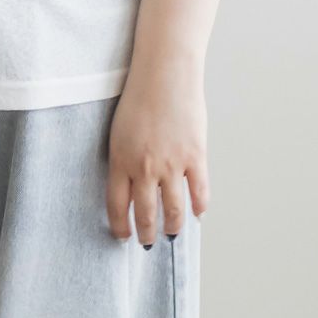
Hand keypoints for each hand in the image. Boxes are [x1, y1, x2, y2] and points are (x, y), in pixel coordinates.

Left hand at [105, 55, 208, 246]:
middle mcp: (145, 168)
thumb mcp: (119, 131)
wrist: (164, 74)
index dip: (120, 226)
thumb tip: (132, 185)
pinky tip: (198, 214)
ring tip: (171, 233)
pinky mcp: (195, 156)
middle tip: (148, 243)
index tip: (123, 236)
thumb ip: (125, 160)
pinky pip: (199, 192)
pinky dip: (200, 207)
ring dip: (172, 227)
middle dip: (146, 233)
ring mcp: (172, 164)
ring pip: (174, 211)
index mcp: (121, 161)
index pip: (117, 206)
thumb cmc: (138, 97)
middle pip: (146, 213)